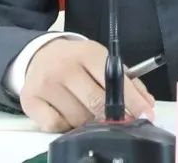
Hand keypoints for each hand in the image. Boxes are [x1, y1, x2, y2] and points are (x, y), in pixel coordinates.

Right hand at [19, 39, 155, 131]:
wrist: (38, 55)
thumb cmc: (76, 61)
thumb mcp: (100, 61)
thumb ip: (126, 81)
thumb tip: (147, 104)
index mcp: (87, 52)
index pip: (114, 79)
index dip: (132, 100)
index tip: (145, 115)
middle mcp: (65, 66)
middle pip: (96, 102)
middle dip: (111, 116)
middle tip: (118, 122)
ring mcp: (46, 83)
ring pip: (78, 118)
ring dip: (87, 122)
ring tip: (85, 110)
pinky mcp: (30, 99)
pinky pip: (55, 125)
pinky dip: (64, 125)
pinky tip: (65, 113)